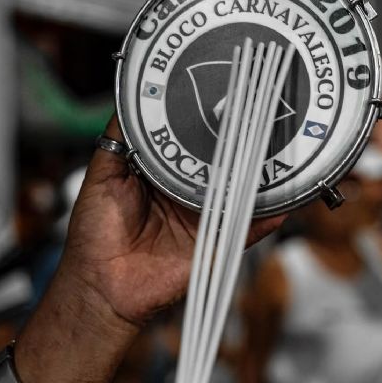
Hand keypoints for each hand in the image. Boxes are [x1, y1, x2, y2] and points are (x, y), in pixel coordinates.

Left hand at [62, 117, 285, 326]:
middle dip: (238, 146)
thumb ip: (118, 139)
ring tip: (279, 152)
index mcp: (162, 175)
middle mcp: (186, 193)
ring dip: (258, 178)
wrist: (102, 285)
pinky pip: (244, 231)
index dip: (204, 123)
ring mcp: (203, 219)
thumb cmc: (95, 233)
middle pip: (219, 165)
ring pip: (236, 194)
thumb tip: (131, 99)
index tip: (222, 97)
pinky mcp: (213, 244)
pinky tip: (285, 203)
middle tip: (259, 119)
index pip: (190, 143)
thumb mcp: (102, 175)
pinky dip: (266, 219)